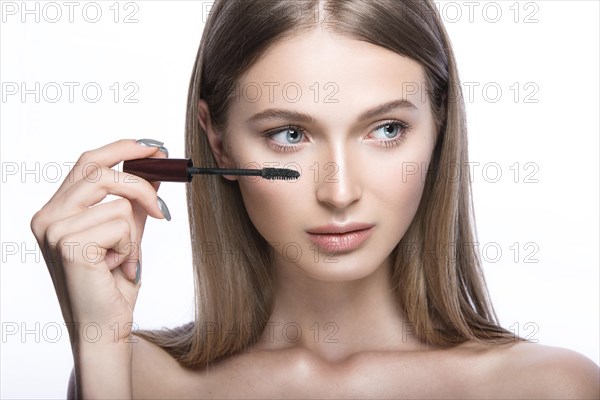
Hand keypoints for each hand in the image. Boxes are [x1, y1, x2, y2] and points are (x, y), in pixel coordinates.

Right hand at [30, 139, 169, 345]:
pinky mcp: (69, 244)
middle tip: (160, 210)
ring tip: (122, 258)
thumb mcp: (127, 233)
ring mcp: (54, 230)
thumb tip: (154, 167)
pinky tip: (116, 269)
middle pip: (100, 171)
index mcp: (55, 211)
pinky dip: (130, 247)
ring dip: (133, 233)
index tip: (154, 146)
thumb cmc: (113, 283)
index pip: (87, 163)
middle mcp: (47, 217)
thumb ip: (134, 201)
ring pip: (117, 201)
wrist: (105, 326)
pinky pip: (121, 224)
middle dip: (140, 185)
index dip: (121, 148)